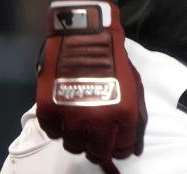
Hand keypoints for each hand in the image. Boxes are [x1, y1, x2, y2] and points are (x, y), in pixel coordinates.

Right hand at [36, 0, 146, 172]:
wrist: (85, 34)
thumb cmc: (114, 58)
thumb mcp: (134, 86)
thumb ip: (137, 118)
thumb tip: (135, 149)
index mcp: (124, 113)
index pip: (122, 148)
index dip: (120, 147)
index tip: (115, 142)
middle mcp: (98, 120)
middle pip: (97, 152)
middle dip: (99, 147)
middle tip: (96, 137)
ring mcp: (71, 117)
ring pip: (73, 146)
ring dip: (78, 137)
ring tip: (80, 121)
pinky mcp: (49, 111)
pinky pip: (53, 133)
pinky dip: (59, 127)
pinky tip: (65, 112)